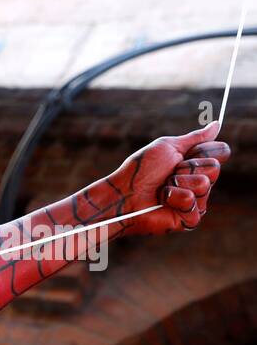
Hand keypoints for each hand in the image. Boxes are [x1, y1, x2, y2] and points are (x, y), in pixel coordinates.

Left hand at [112, 122, 229, 236]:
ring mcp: (196, 203)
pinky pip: (193, 202)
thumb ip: (194, 138)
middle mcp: (200, 184)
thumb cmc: (141, 170)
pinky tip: (163, 202)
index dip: (204, 150)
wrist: (123, 194)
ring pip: (204, 184)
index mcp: (197, 165)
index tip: (184, 154)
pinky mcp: (189, 220)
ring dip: (178, 182)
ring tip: (163, 189)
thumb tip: (217, 124)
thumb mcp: (168, 147)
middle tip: (168, 174)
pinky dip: (174, 198)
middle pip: (214, 168)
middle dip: (187, 167)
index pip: (222, 151)